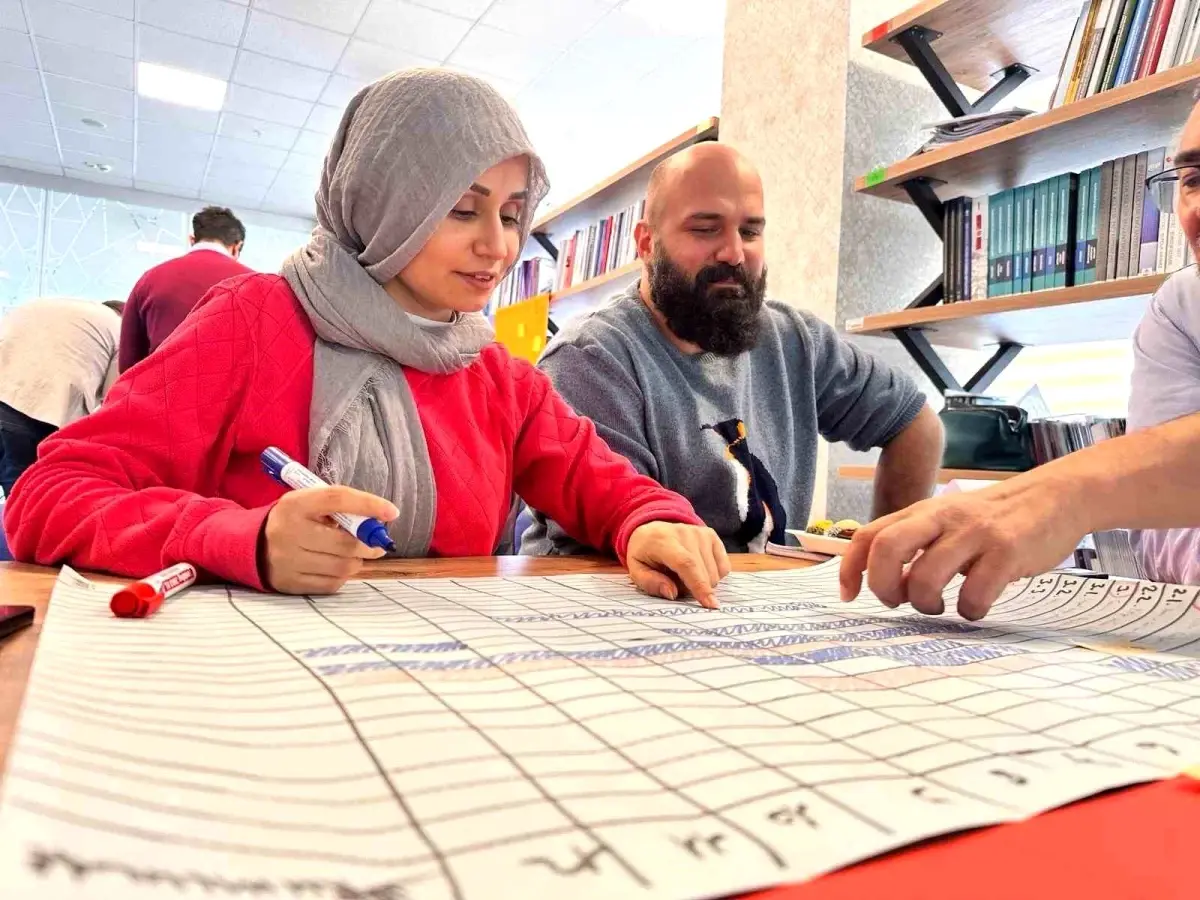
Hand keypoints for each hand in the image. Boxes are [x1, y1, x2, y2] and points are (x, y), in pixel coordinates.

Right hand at [263, 486, 397, 594]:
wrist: (253, 545)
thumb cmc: (296, 520)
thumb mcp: (309, 503)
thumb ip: (340, 508)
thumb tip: (378, 521)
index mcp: (294, 504)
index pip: (336, 499)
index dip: (368, 504)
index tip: (392, 511)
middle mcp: (288, 532)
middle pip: (345, 542)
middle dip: (369, 544)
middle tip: (376, 544)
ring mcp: (287, 561)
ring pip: (343, 566)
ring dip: (356, 561)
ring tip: (352, 554)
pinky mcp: (290, 583)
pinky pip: (332, 583)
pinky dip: (342, 575)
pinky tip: (335, 566)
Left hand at [626, 522, 729, 608]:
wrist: (652, 531)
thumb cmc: (644, 554)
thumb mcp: (636, 571)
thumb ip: (650, 583)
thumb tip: (672, 594)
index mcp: (662, 541)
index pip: (686, 564)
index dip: (699, 585)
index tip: (710, 605)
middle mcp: (685, 533)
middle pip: (703, 572)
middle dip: (694, 589)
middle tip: (675, 584)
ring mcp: (700, 533)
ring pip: (715, 573)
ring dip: (702, 583)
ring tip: (683, 574)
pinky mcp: (712, 536)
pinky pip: (723, 568)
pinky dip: (713, 575)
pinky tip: (698, 569)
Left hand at [838, 475, 1088, 619]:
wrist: (1056, 497)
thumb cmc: (993, 519)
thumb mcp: (948, 521)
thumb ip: (917, 545)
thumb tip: (887, 585)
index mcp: (922, 512)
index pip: (869, 535)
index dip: (850, 568)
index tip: (849, 596)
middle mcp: (942, 518)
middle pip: (887, 548)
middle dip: (882, 585)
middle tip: (897, 602)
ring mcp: (974, 533)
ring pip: (925, 577)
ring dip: (925, 604)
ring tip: (940, 606)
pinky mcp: (1007, 551)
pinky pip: (973, 595)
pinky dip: (969, 611)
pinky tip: (976, 607)